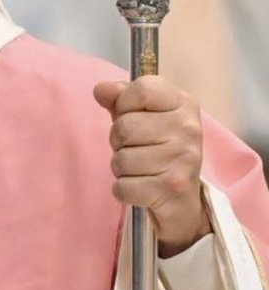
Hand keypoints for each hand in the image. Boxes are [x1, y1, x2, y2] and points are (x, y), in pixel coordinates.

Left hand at [94, 76, 210, 256]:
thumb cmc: (158, 150)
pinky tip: (141, 187)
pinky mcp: (171, 188)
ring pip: (121, 158)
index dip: (124, 103)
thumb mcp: (143, 117)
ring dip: (121, 168)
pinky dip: (123, 190)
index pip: (142, 89)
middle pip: (124, 126)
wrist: (183, 200)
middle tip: (136, 149)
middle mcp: (188, 129)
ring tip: (140, 170)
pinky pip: (122, 186)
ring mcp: (182, 159)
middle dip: (119, 141)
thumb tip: (101, 89)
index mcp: (183, 104)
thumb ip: (121, 99)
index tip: (131, 115)